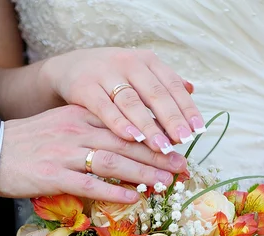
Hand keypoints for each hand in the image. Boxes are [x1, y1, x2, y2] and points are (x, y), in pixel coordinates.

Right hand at [0, 105, 187, 202]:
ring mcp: (65, 154)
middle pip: (126, 143)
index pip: (125, 125)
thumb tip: (123, 145)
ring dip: (143, 174)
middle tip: (182, 168)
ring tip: (166, 184)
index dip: (154, 137)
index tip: (176, 147)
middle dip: (158, 156)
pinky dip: (114, 192)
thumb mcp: (63, 125)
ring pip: (113, 163)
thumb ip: (91, 130)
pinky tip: (133, 198)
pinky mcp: (54, 176)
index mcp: (81, 116)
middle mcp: (77, 131)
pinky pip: (91, 185)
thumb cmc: (30, 142)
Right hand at [39, 47, 203, 153]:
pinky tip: (131, 138)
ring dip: (148, 126)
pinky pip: (104, 108)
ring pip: (131, 103)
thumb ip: (160, 83)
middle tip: (183, 141)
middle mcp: (126, 64)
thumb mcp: (134, 73)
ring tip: (161, 146)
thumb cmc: (108, 77)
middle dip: (171, 119)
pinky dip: (119, 123)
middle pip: (154, 94)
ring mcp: (103, 76)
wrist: (66, 68)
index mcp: (144, 61)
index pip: (171, 85)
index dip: (185, 107)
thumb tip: (191, 89)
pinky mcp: (83, 89)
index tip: (197, 130)